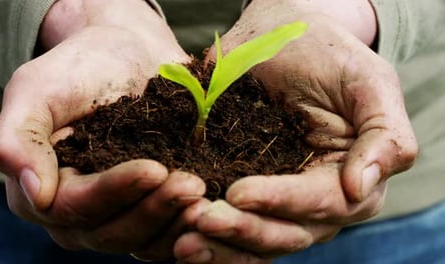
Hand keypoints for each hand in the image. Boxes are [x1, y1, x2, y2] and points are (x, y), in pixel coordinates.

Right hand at [0, 0, 197, 258]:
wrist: (125, 55)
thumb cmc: (79, 68)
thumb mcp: (36, 89)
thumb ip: (18, 138)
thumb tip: (33, 193)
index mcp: (43, 191)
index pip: (74, 207)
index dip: (114, 192)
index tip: (153, 168)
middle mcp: (77, 215)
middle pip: (111, 232)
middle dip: (154, 208)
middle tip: (192, 183)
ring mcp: (115, 216)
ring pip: (142, 241)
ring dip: (176, 222)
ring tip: (206, 195)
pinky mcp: (148, 211)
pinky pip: (166, 235)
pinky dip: (188, 225)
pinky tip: (213, 205)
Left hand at [175, 0, 417, 261]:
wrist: (283, 38)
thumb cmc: (327, 56)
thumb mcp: (368, 84)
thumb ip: (383, 136)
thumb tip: (360, 188)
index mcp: (349, 178)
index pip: (320, 203)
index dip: (281, 201)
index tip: (238, 193)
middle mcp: (315, 200)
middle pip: (285, 232)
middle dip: (243, 229)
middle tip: (201, 219)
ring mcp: (277, 201)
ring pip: (255, 238)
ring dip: (220, 244)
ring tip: (182, 242)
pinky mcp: (243, 192)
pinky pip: (230, 222)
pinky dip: (207, 236)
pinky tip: (177, 235)